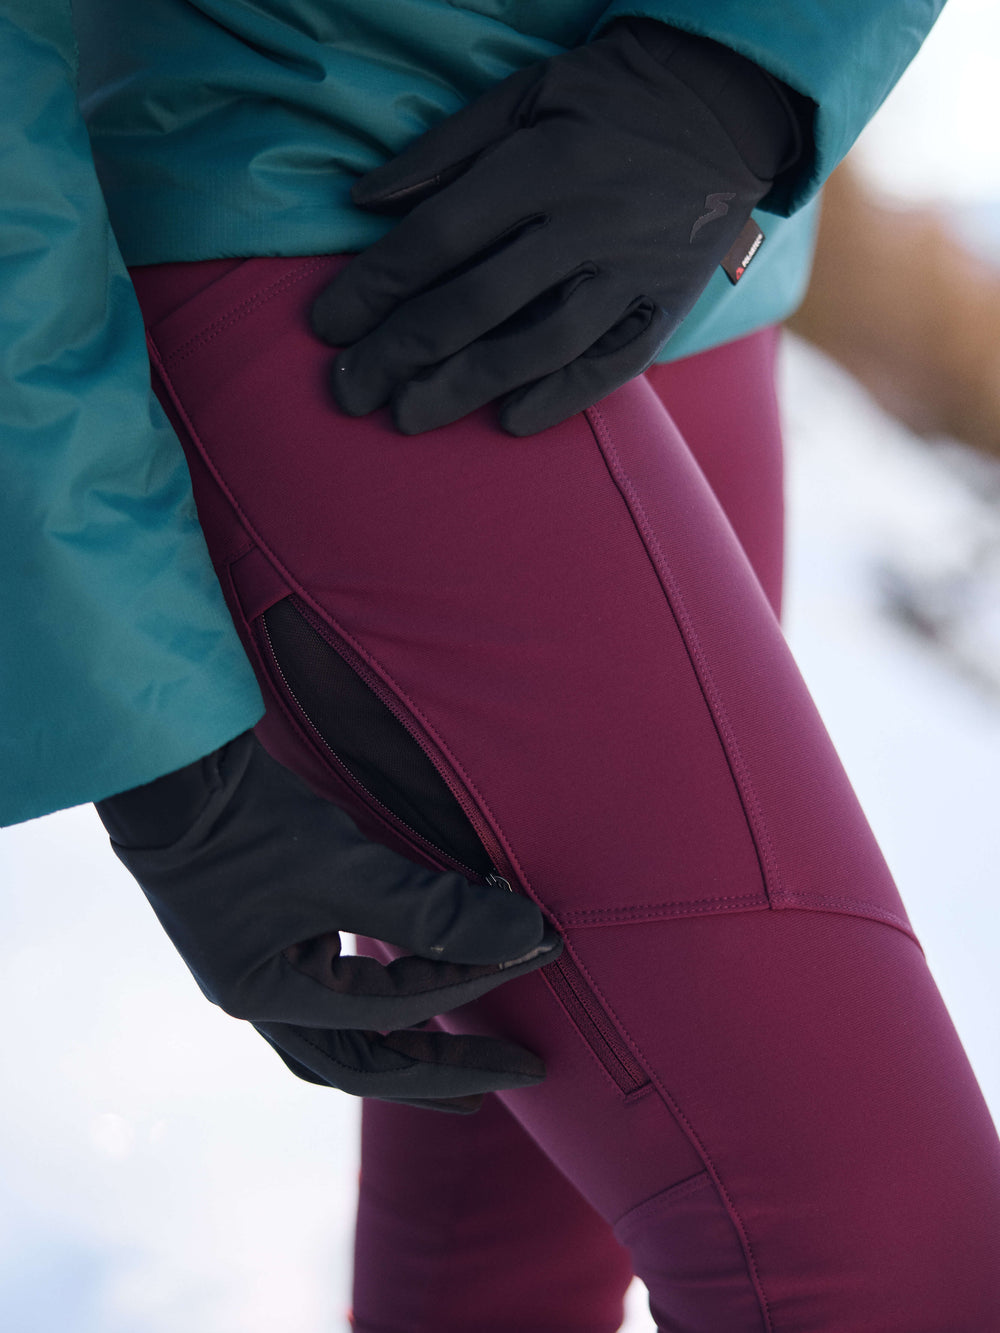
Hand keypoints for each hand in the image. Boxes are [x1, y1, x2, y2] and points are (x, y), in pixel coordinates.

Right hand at [96, 731, 560, 1112]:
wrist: (171, 771)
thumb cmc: (252, 821)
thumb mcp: (348, 867)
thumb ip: (436, 910)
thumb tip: (531, 936)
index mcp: (269, 997)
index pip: (396, 1006)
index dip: (475, 978)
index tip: (538, 949)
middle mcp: (258, 1000)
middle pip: (364, 1064)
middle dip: (444, 1072)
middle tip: (519, 1074)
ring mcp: (254, 973)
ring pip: (339, 1041)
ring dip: (404, 1054)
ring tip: (462, 1068)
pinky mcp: (259, 940)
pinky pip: (325, 995)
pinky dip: (372, 1007)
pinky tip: (402, 996)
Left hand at [312, 20, 798, 435]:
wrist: (730, 107)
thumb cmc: (611, 97)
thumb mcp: (526, 94)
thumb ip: (444, 149)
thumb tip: (362, 201)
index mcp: (543, 163)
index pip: (438, 237)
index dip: (374, 287)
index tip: (327, 327)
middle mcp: (585, 223)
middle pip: (476, 303)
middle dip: (402, 353)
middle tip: (350, 393)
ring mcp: (630, 271)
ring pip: (538, 346)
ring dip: (465, 388)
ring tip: (407, 417)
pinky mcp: (666, 305)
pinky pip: (611, 366)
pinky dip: (559, 398)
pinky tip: (508, 422)